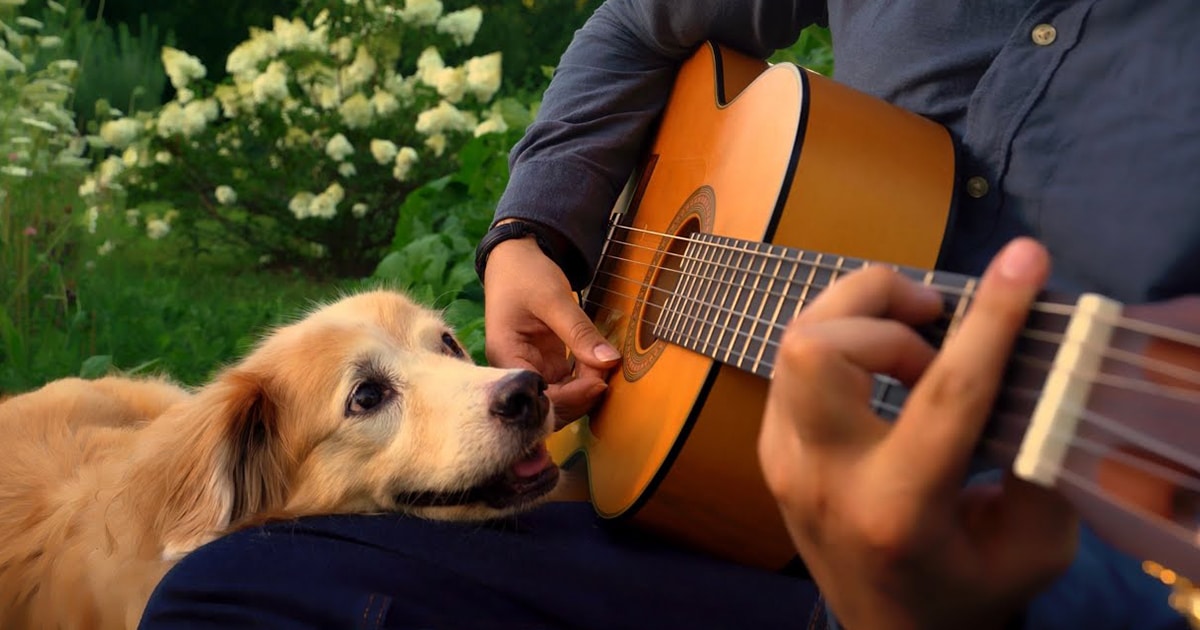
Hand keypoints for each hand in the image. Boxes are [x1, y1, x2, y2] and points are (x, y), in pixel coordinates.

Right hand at [483, 232, 620, 426]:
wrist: (516, 257)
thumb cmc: (525, 274)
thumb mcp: (553, 299)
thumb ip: (579, 332)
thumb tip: (609, 362)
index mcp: (505, 357)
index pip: (536, 396)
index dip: (570, 397)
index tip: (600, 382)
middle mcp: (514, 370)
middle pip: (547, 405)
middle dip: (580, 397)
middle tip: (607, 376)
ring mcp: (531, 368)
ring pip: (560, 397)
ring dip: (584, 390)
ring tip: (605, 368)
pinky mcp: (545, 363)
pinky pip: (566, 383)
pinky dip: (584, 379)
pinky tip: (599, 366)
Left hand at [757, 238, 1077, 629]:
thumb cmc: (965, 593)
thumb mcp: (1033, 548)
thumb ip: (1039, 463)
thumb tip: (1035, 374)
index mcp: (897, 508)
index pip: (942, 393)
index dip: (988, 319)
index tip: (1023, 260)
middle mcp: (824, 478)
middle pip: (816, 347)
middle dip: (880, 303)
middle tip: (935, 318)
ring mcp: (783, 461)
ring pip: (794, 341)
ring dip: (860, 314)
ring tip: (915, 337)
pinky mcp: (770, 448)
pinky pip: (791, 362)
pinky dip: (841, 338)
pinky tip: (881, 362)